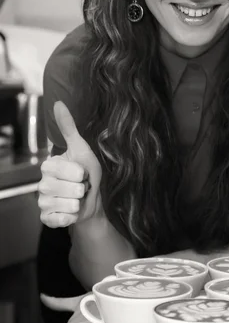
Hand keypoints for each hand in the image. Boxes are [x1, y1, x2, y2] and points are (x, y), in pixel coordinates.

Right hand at [38, 101, 102, 227]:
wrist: (92, 202)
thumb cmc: (88, 173)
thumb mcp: (81, 149)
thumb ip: (68, 128)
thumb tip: (58, 103)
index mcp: (49, 166)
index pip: (66, 170)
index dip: (80, 173)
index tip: (82, 173)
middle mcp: (42, 184)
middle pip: (68, 188)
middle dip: (82, 189)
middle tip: (81, 187)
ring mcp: (43, 202)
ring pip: (67, 204)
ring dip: (79, 203)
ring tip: (77, 199)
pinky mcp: (46, 218)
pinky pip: (60, 220)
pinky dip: (71, 217)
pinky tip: (71, 212)